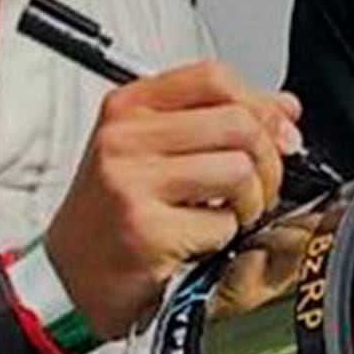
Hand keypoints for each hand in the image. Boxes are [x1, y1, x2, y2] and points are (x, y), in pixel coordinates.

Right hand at [45, 61, 302, 337]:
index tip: (279, 133)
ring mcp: (132, 182)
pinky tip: (199, 241)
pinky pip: (222, 224)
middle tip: (259, 187)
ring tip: (230, 216)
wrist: (70, 276)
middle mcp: (125, 138)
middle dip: (268, 161)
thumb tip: (284, 111)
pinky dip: (223, 238)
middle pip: (237, 123)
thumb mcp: (151, 151)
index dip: (260, 104)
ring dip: (250, 203)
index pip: (214, 77)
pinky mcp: (146, 229)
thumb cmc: (111, 215)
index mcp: (128, 107)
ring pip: (238, 171)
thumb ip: (214, 122)